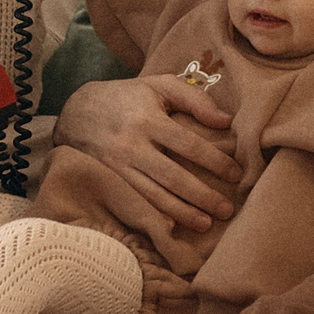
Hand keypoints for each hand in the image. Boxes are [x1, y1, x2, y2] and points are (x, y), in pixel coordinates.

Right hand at [55, 75, 239, 231]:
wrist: (76, 111)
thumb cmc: (127, 97)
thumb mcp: (159, 86)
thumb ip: (194, 99)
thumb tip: (226, 121)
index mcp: (148, 120)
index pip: (190, 145)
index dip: (216, 162)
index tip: (236, 174)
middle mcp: (132, 146)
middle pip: (174, 177)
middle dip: (203, 196)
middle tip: (227, 210)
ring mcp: (117, 167)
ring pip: (154, 196)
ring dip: (182, 213)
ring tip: (206, 224)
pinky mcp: (108, 181)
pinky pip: (134, 202)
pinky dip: (154, 216)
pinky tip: (172, 227)